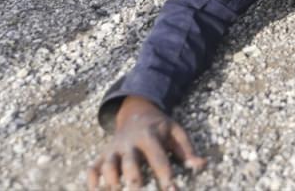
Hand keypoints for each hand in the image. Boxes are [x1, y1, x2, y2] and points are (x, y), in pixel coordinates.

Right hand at [87, 96, 205, 190]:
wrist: (136, 112)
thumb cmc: (160, 127)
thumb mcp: (176, 131)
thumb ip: (187, 149)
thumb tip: (201, 165)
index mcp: (149, 136)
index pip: (158, 157)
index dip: (165, 175)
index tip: (172, 190)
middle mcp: (129, 143)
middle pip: (130, 162)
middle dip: (134, 179)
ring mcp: (113, 149)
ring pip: (108, 165)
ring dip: (111, 180)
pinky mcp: (102, 156)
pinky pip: (92, 169)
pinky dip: (92, 181)